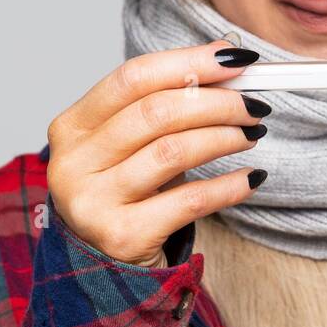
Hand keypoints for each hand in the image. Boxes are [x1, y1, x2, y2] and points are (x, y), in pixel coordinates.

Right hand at [44, 40, 269, 265]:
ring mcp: (92, 202)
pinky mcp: (121, 236)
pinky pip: (189, 201)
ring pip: (173, 151)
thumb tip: (227, 58)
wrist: (104, 268)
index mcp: (73, 126)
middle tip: (253, 105)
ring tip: (252, 134)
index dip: (188, 62)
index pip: (133, 77)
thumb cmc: (126, 193)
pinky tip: (251, 177)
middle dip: (216, 102)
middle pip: (156, 112)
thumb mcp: (132, 144)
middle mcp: (74, 162)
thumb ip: (167, 102)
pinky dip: (228, 186)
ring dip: (225, 137)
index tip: (235, 59)